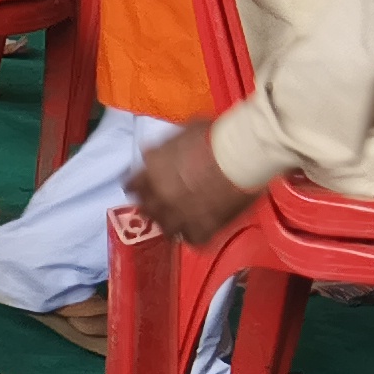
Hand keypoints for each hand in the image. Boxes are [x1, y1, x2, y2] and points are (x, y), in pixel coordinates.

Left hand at [128, 126, 257, 244]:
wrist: (242, 153)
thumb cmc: (214, 136)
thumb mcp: (180, 134)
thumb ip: (163, 150)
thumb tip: (152, 155)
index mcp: (151, 173)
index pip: (132, 186)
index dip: (138, 187)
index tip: (142, 188)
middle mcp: (160, 197)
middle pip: (147, 209)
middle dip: (154, 206)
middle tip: (165, 203)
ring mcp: (180, 215)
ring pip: (166, 228)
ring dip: (173, 223)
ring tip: (183, 219)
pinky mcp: (204, 228)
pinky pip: (193, 239)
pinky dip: (196, 235)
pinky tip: (202, 229)